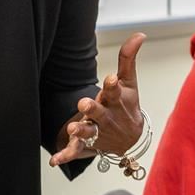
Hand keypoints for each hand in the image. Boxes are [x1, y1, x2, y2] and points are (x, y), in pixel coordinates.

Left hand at [51, 32, 146, 166]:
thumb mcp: (129, 82)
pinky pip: (74, 152)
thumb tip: (140, 33)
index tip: (111, 79)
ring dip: (79, 131)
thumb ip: (128, 58)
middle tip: (84, 103)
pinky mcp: (85, 146)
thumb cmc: (126, 105)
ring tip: (71, 129)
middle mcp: (105, 117)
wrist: (130, 138)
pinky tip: (54, 160)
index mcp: (115, 101)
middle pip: (98, 113)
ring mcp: (96, 132)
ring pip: (87, 133)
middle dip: (92, 108)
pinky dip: (65, 156)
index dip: (113, 85)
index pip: (115, 91)